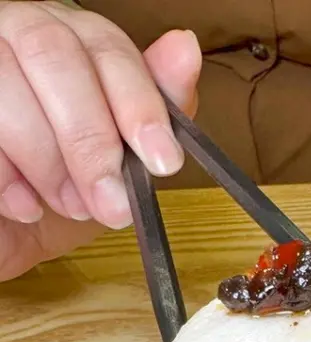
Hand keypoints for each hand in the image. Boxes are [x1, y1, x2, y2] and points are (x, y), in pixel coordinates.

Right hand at [0, 2, 201, 280]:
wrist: (4, 233)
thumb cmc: (63, 191)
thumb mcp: (122, 161)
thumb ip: (157, 109)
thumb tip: (185, 49)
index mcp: (70, 40)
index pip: (107, 46)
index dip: (139, 103)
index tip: (163, 162)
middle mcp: (16, 31)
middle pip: (54, 55)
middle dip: (91, 142)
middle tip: (112, 205)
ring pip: (8, 90)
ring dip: (48, 164)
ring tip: (68, 206)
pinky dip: (6, 178)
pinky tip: (25, 206)